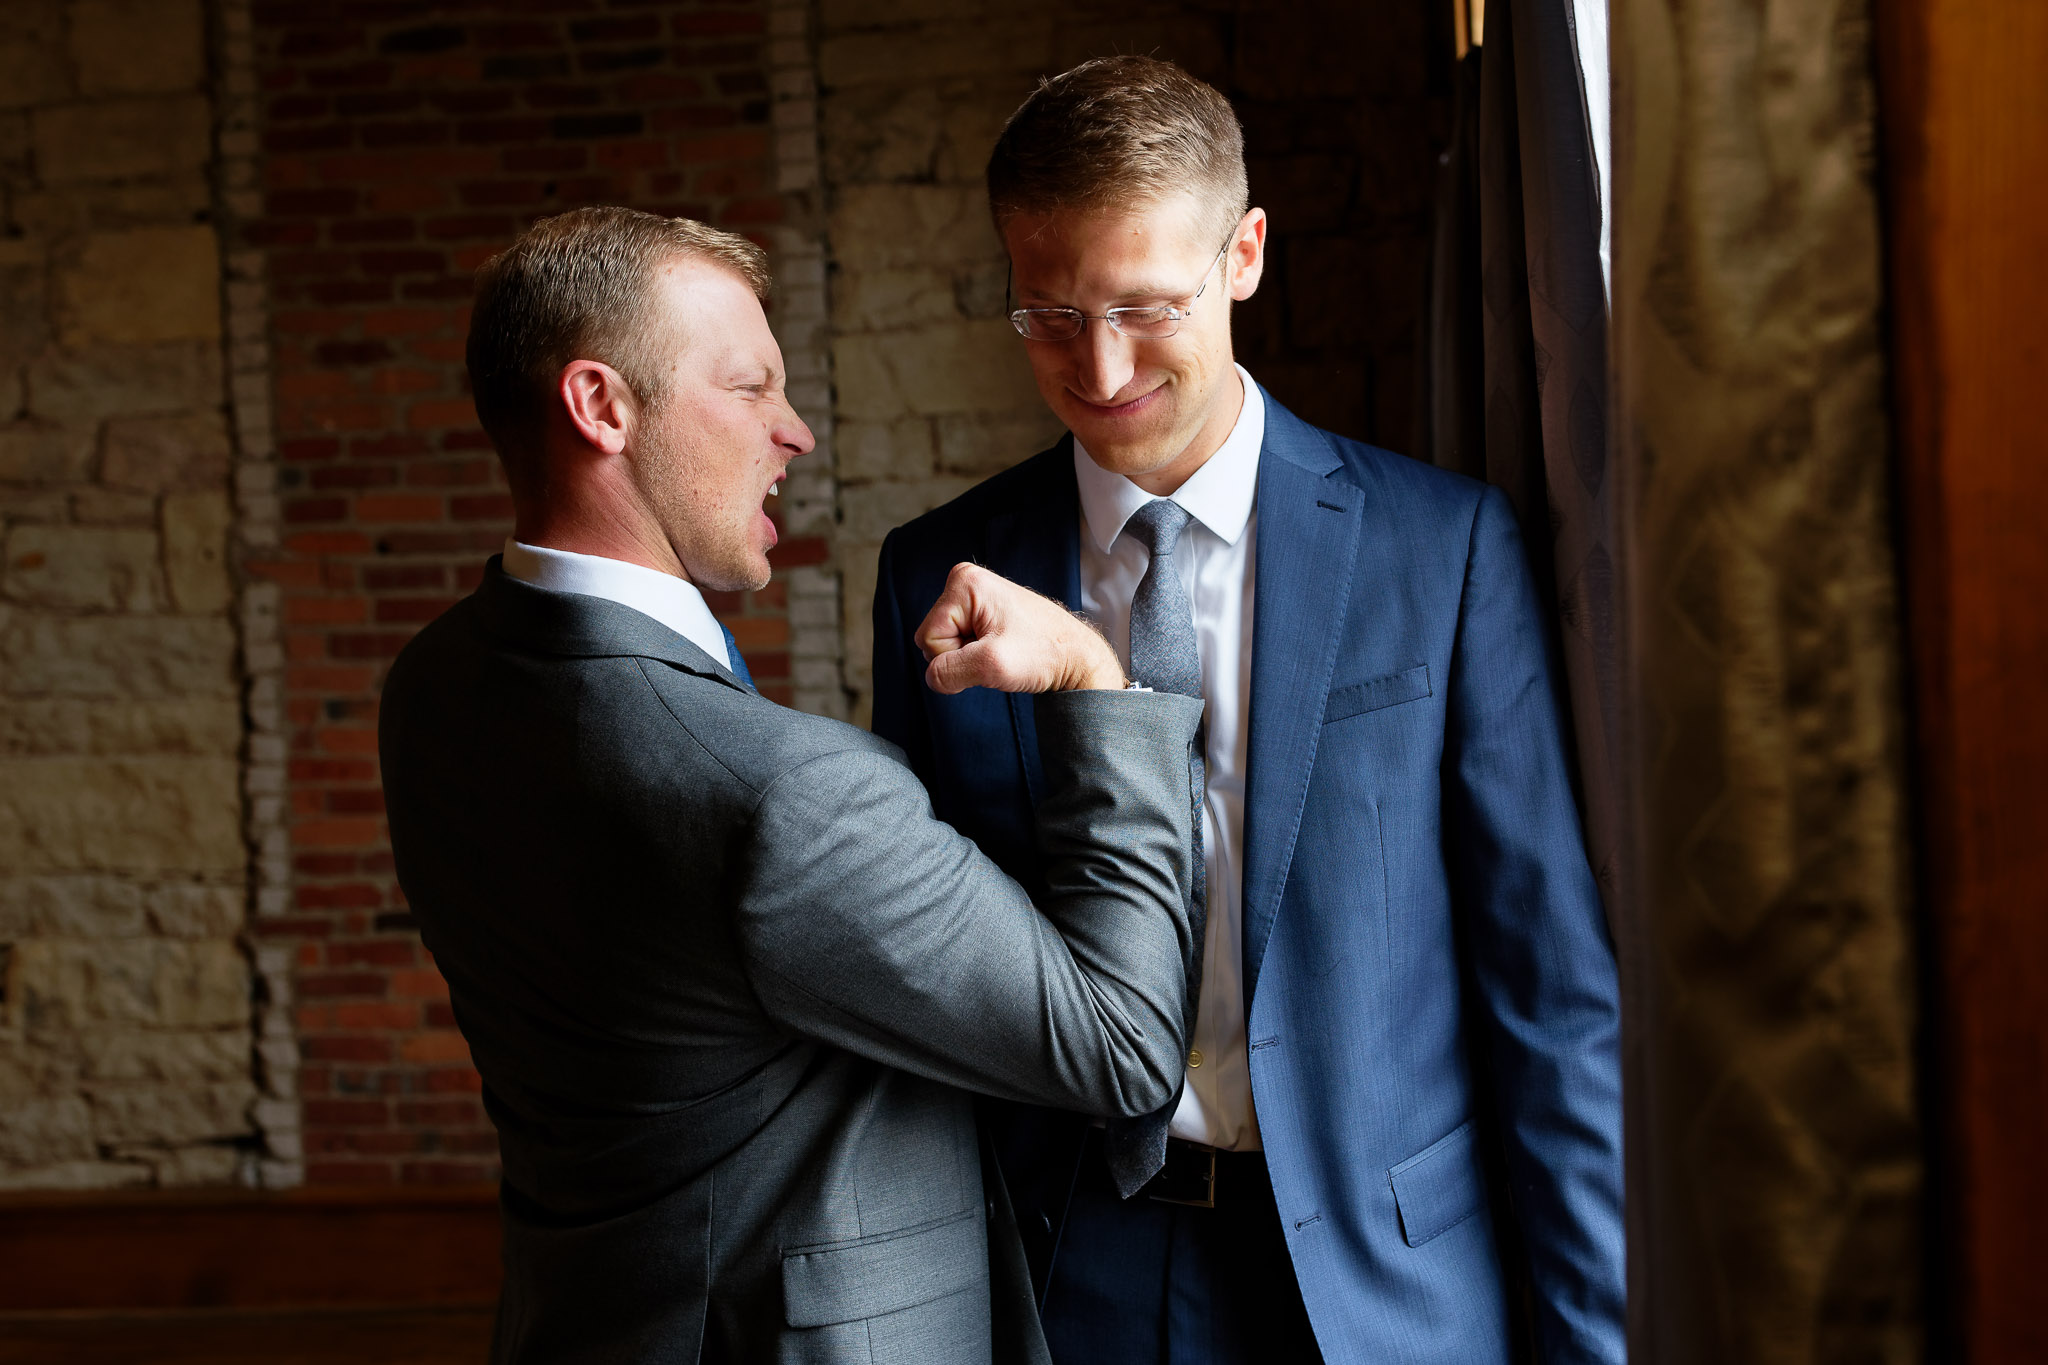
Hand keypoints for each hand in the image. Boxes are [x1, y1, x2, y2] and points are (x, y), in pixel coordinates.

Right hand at [916, 563, 1126, 693]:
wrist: (1077, 658)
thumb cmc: (1043, 654)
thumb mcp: (991, 666)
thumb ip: (948, 672)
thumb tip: (932, 677)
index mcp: (964, 583)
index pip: (928, 637)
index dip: (955, 656)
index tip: (991, 652)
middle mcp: (966, 582)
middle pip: (934, 638)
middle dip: (961, 657)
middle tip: (998, 654)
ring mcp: (975, 597)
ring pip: (946, 644)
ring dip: (970, 659)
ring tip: (1003, 651)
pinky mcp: (982, 612)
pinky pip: (960, 643)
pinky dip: (978, 655)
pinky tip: (1002, 650)